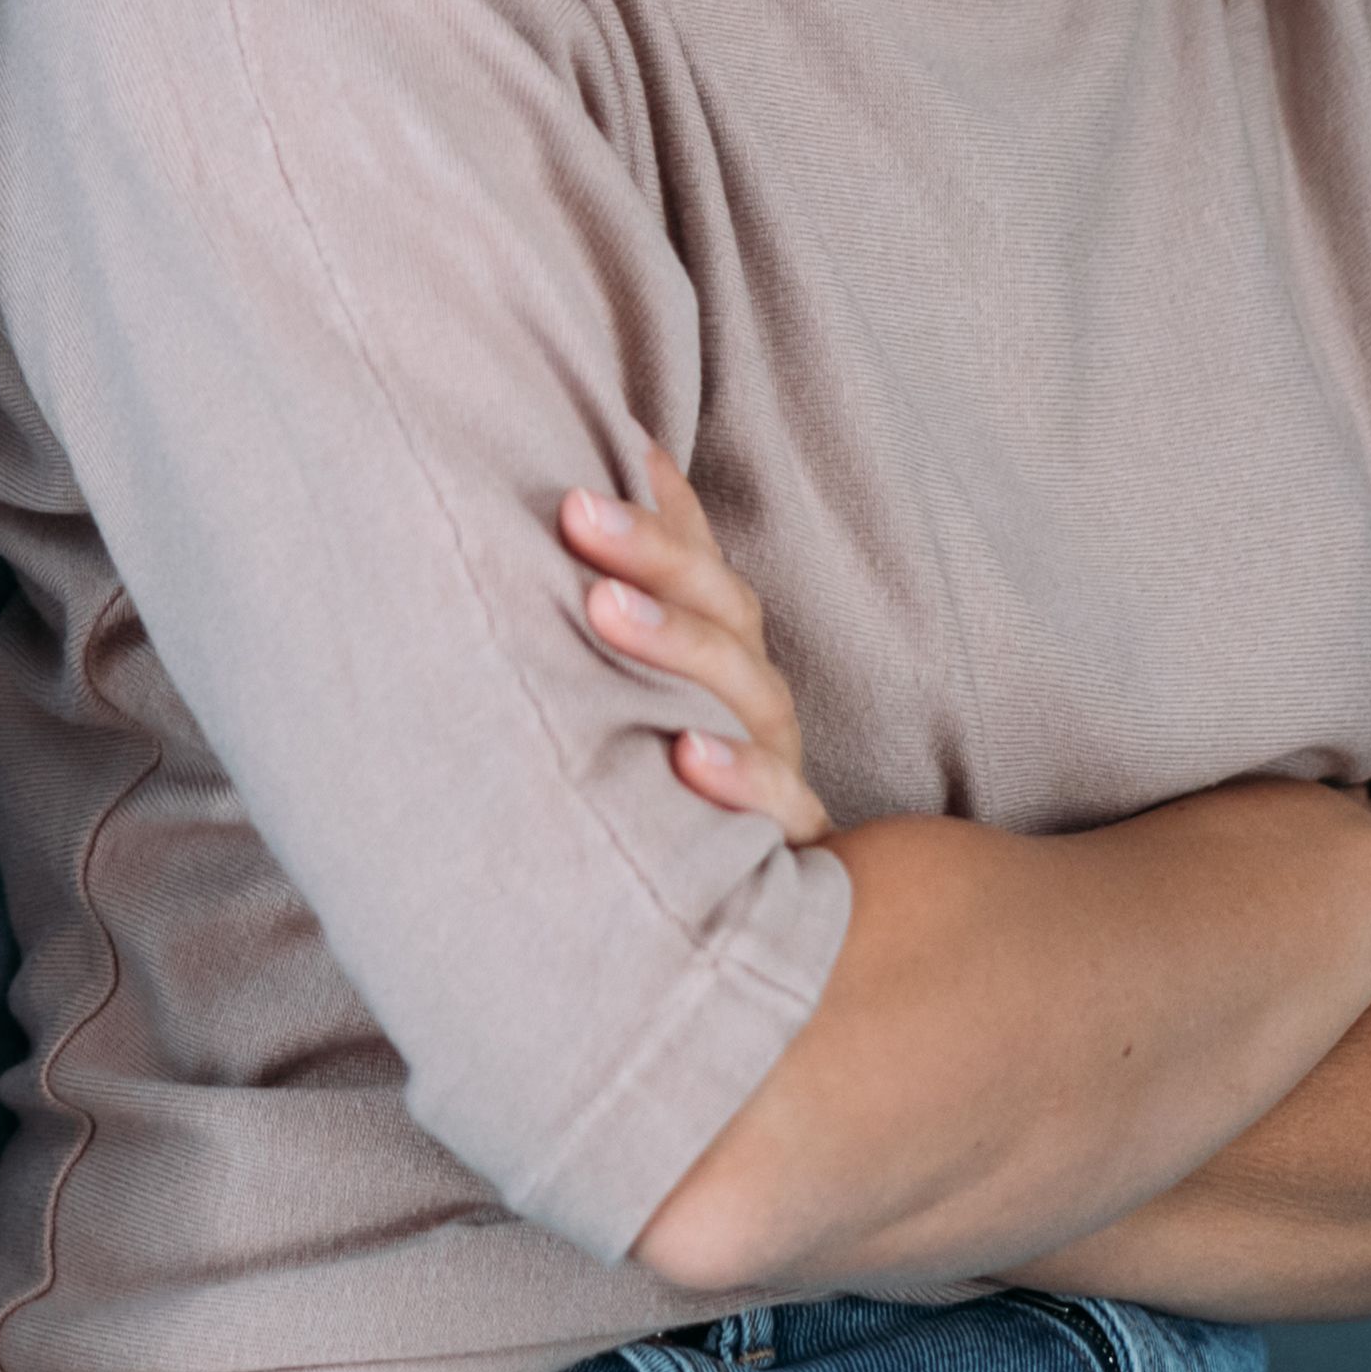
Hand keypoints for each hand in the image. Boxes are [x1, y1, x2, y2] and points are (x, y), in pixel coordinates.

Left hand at [560, 440, 828, 845]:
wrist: (713, 910)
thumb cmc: (662, 777)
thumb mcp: (635, 693)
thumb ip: (624, 597)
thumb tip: (599, 479)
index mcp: (721, 653)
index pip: (698, 565)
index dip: (658, 512)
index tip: (596, 461)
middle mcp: (752, 700)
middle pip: (723, 614)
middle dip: (654, 556)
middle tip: (579, 512)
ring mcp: (777, 767)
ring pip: (749, 695)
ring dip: (680, 646)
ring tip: (606, 608)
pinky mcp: (791, 847)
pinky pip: (779, 809)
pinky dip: (740, 778)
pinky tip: (687, 755)